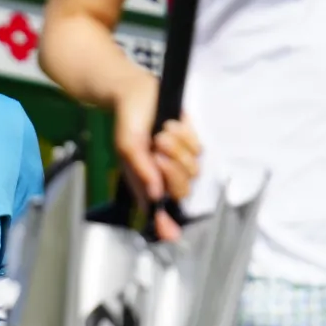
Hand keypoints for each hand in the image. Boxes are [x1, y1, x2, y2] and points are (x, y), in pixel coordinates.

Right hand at [112, 71, 201, 241]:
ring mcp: (179, 161)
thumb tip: (156, 196)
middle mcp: (163, 176)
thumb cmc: (128, 121)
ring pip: (192, 170)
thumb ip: (141, 170)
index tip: (171, 235)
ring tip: (160, 133)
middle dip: (171, 170)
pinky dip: (185, 135)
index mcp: (145, 183)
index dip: (165, 225)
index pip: (157, 211)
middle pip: (181, 191)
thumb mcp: (127, 146)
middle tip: (157, 151)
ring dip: (176, 148)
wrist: (136, 90)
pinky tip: (170, 126)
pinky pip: (198, 148)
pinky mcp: (191, 143)